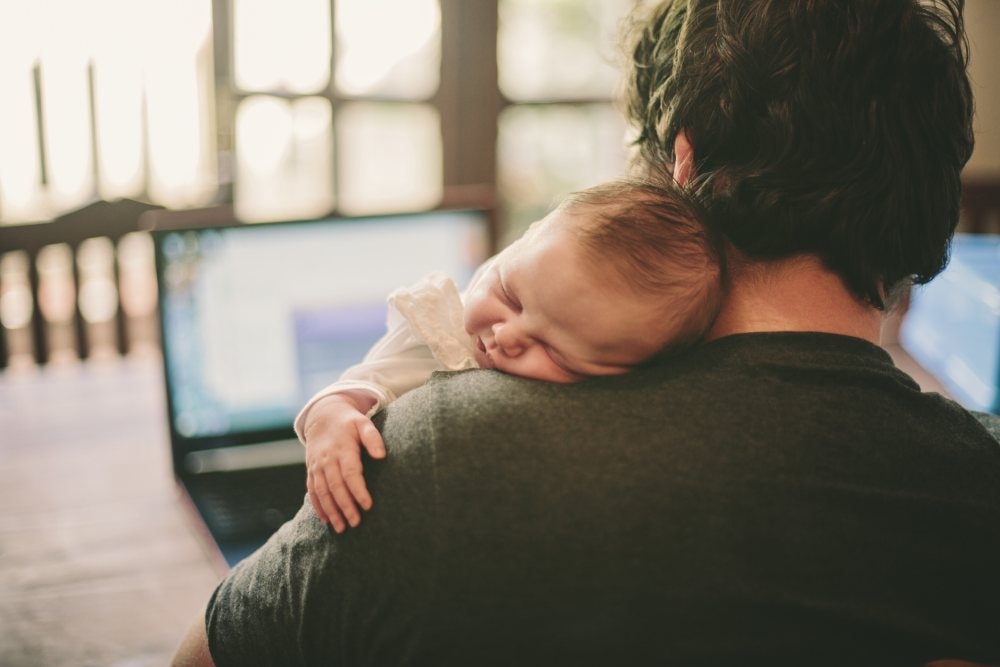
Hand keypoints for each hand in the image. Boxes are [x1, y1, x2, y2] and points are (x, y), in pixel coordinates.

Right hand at [302, 394, 385, 531]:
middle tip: (356, 523)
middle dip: (345, 506)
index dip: (358, 490)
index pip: (350, 473)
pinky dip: (318, 506)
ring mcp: (317, 466)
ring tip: (341, 528)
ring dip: (331, 511)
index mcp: (342, 449)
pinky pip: (312, 491)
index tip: (368, 505)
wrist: (322, 416)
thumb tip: (381, 455)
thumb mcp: (363, 423)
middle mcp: (327, 459)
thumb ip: (373, 437)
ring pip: (322, 492)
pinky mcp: (311, 471)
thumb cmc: (349, 422)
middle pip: (335, 486)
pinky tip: (326, 520)